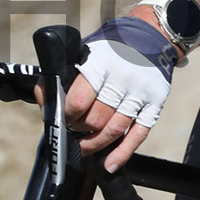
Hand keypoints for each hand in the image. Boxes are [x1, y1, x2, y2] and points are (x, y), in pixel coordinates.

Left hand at [56, 10, 170, 172]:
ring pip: (114, 130)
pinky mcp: (155, 103)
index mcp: (101, 63)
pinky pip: (138, 135)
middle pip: (95, 119)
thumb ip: (67, 74)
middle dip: (79, 130)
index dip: (66, 115)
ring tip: (85, 147)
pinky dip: (122, 153)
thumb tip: (45, 95)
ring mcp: (140, 93)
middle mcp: (122, 78)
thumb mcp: (86, 51)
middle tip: (74, 129)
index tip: (62, 117)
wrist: (151, 35)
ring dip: (95, 144)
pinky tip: (109, 164)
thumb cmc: (113, 47)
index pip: (78, 101)